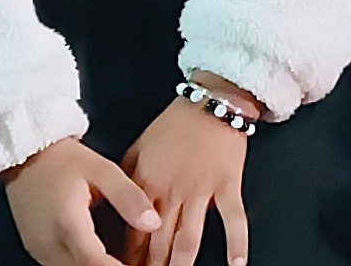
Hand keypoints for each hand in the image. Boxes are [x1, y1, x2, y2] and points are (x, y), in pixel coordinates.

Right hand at [6, 137, 160, 265]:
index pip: (95, 262)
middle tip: (135, 261)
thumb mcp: (102, 170)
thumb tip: (152, 222)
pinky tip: (100, 256)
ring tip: (121, 258)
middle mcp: (48, 241)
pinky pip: (62, 265)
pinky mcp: (35, 248)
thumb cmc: (62, 159)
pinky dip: (82, 264)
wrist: (24, 153)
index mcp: (67, 222)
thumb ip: (128, 197)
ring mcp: (39, 248)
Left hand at [121, 97, 253, 265]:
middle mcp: (172, 191)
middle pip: (158, 243)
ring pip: (189, 239)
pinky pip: (233, 220)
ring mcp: (201, 190)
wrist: (210, 100)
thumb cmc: (174, 124)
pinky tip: (236, 264)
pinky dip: (237, 244)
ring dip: (181, 265)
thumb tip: (113, 206)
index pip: (133, 232)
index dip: (128, 258)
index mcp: (147, 183)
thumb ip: (126, 180)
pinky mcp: (228, 184)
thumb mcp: (138, 149)